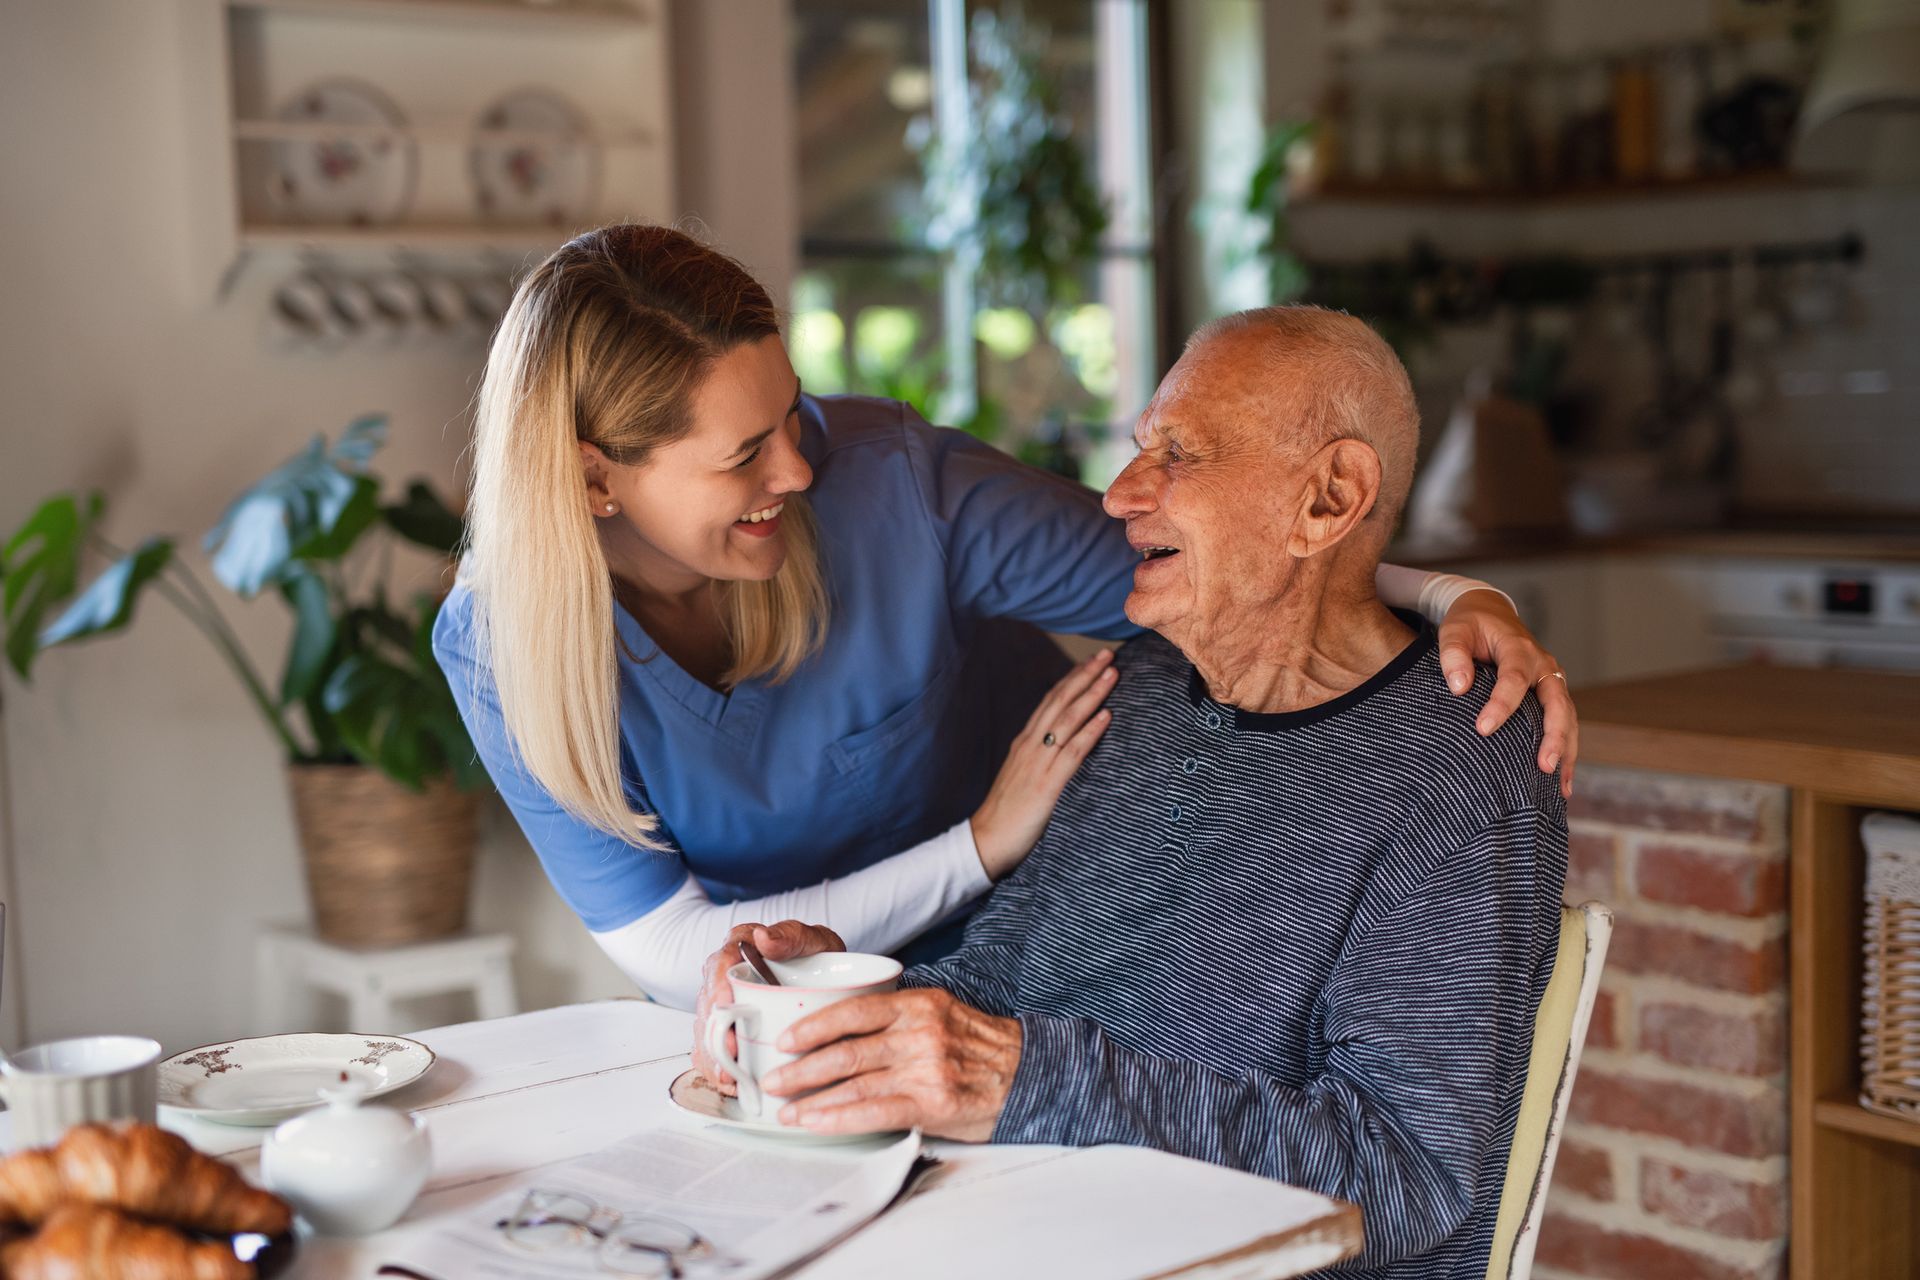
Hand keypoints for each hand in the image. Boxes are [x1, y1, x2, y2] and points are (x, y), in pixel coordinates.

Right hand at [691, 920, 845, 1094]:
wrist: (831, 980)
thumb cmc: (818, 957)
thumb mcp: (814, 940)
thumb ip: (791, 936)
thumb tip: (763, 937)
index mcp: (739, 949)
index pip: (719, 965)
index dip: (718, 989)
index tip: (726, 1007)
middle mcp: (724, 978)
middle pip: (708, 1006)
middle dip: (715, 1033)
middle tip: (730, 1054)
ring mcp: (724, 1007)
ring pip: (706, 1033)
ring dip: (714, 1058)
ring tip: (729, 1078)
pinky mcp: (729, 1032)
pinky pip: (713, 1052)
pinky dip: (718, 1070)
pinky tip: (731, 1084)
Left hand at [761, 988, 1021, 1141]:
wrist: (1031, 1075)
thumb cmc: (981, 1048)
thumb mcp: (942, 1014)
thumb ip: (899, 1018)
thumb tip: (845, 1030)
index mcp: (918, 1004)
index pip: (854, 1010)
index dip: (815, 1025)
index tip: (787, 1038)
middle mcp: (919, 1032)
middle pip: (846, 1048)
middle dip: (802, 1067)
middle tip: (773, 1079)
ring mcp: (926, 1068)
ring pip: (854, 1082)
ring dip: (812, 1099)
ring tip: (786, 1110)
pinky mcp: (932, 1102)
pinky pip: (875, 1111)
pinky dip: (840, 1118)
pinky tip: (818, 1123)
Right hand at [970, 649, 1116, 878]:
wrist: (986, 840)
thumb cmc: (1007, 812)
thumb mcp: (1022, 776)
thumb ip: (1040, 759)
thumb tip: (1062, 748)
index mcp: (1025, 742)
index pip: (1050, 701)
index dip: (1072, 680)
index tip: (1091, 662)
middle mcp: (1031, 745)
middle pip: (1061, 701)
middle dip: (1085, 676)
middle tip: (1107, 655)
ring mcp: (1038, 762)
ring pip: (1068, 719)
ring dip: (1093, 694)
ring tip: (1112, 674)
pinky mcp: (1047, 784)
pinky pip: (1072, 752)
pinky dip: (1090, 731)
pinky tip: (1106, 716)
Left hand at [1436, 589, 1578, 797]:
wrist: (1490, 613)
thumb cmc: (1470, 624)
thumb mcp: (1455, 630)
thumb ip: (1453, 655)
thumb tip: (1459, 687)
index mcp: (1519, 649)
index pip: (1514, 679)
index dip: (1501, 705)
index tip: (1483, 729)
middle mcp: (1543, 666)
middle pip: (1556, 703)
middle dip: (1554, 736)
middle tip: (1544, 766)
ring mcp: (1551, 681)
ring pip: (1567, 717)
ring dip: (1566, 750)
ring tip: (1560, 786)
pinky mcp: (1551, 694)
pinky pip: (1564, 723)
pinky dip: (1566, 750)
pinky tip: (1562, 782)